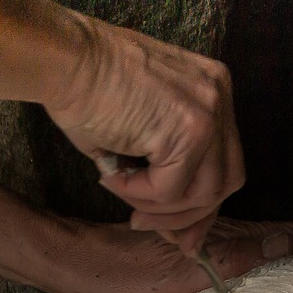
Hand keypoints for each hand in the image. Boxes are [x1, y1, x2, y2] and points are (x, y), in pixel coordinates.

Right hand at [46, 20, 245, 250]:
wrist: (65, 59)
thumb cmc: (88, 89)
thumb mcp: (142, 129)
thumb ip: (167, 170)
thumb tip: (180, 233)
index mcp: (213, 91)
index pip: (226, 162)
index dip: (202, 203)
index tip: (179, 231)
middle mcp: (219, 98)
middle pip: (227, 181)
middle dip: (188, 215)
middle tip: (146, 223)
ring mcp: (209, 113)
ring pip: (204, 193)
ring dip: (160, 206)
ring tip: (123, 193)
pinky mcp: (188, 131)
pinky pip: (171, 189)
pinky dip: (139, 193)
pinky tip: (112, 177)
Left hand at [46, 218, 292, 292]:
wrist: (78, 265)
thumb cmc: (123, 272)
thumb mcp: (182, 269)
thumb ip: (236, 258)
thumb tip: (291, 244)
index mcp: (230, 236)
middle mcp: (229, 236)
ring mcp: (216, 244)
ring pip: (275, 247)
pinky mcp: (200, 256)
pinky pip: (254, 258)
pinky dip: (279, 265)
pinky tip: (282, 283)